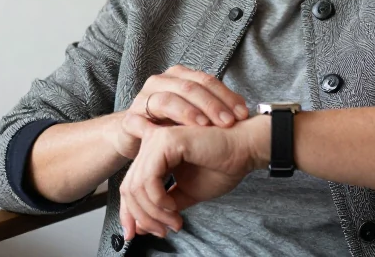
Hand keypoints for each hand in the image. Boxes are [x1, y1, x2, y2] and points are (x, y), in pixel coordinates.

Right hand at [108, 65, 248, 159]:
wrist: (136, 139)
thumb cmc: (170, 126)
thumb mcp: (195, 114)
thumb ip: (214, 109)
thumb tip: (247, 113)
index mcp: (179, 77)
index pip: (207, 80)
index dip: (226, 95)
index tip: (242, 113)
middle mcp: (161, 82)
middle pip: (190, 86)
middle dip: (212, 105)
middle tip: (228, 122)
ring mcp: (143, 98)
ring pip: (168, 99)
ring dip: (189, 113)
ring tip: (205, 127)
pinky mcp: (130, 118)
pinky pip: (144, 120)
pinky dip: (160, 127)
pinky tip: (173, 137)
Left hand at [119, 115, 268, 239]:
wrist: (245, 149)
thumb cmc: (222, 166)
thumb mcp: (186, 193)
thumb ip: (163, 206)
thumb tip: (140, 227)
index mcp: (153, 154)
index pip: (130, 186)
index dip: (128, 213)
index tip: (135, 234)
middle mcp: (150, 143)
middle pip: (129, 188)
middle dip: (142, 217)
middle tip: (163, 231)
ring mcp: (155, 140)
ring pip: (136, 187)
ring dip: (153, 212)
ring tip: (174, 222)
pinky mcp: (165, 141)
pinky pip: (148, 180)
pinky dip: (158, 200)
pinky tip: (173, 207)